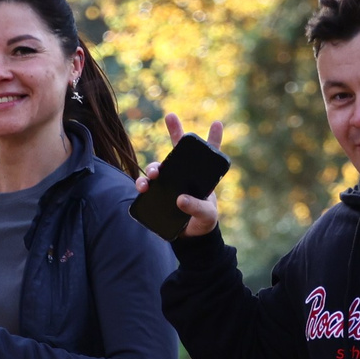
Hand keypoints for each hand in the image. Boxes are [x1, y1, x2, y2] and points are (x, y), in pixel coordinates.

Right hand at [134, 113, 226, 236]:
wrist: (191, 238)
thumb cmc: (203, 221)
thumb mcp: (206, 215)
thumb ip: (197, 207)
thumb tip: (180, 199)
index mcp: (201, 176)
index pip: (209, 153)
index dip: (214, 137)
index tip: (218, 122)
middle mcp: (184, 175)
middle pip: (178, 149)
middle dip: (174, 130)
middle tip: (171, 120)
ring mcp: (169, 183)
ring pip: (158, 168)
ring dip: (153, 168)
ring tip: (153, 176)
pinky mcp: (157, 195)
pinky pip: (146, 187)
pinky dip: (142, 185)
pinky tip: (142, 188)